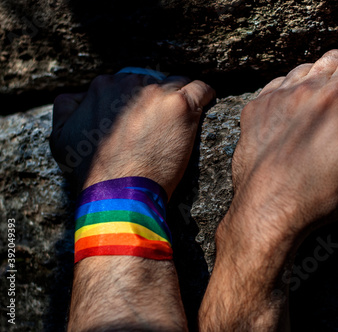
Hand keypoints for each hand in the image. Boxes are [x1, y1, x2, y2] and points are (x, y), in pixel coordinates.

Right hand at [50, 74, 214, 195]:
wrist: (118, 192)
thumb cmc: (92, 171)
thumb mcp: (61, 136)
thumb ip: (66, 108)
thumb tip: (77, 95)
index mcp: (103, 87)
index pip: (128, 82)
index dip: (137, 101)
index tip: (144, 118)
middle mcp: (129, 83)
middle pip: (153, 81)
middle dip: (158, 99)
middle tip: (162, 124)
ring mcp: (156, 92)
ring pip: (177, 83)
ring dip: (180, 98)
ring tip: (183, 118)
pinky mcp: (180, 105)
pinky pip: (201, 88)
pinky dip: (205, 94)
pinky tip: (206, 101)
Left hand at [223, 48, 337, 245]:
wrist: (267, 212)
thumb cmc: (320, 194)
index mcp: (337, 99)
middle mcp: (303, 89)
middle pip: (332, 59)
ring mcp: (275, 97)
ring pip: (304, 70)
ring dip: (320, 78)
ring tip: (325, 104)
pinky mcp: (255, 109)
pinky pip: (278, 85)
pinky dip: (293, 89)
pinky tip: (297, 111)